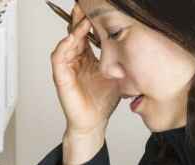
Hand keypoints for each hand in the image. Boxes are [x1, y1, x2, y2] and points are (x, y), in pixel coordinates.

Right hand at [50, 4, 120, 135]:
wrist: (94, 123)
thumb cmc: (103, 102)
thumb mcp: (117, 74)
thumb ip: (120, 59)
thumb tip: (136, 43)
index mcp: (86, 58)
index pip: (85, 33)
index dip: (89, 19)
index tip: (96, 7)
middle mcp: (75, 61)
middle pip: (73, 33)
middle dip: (79, 18)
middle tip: (84, 4)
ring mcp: (67, 69)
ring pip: (65, 42)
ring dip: (73, 29)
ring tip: (82, 18)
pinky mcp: (61, 78)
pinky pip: (58, 58)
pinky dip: (64, 46)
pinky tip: (72, 38)